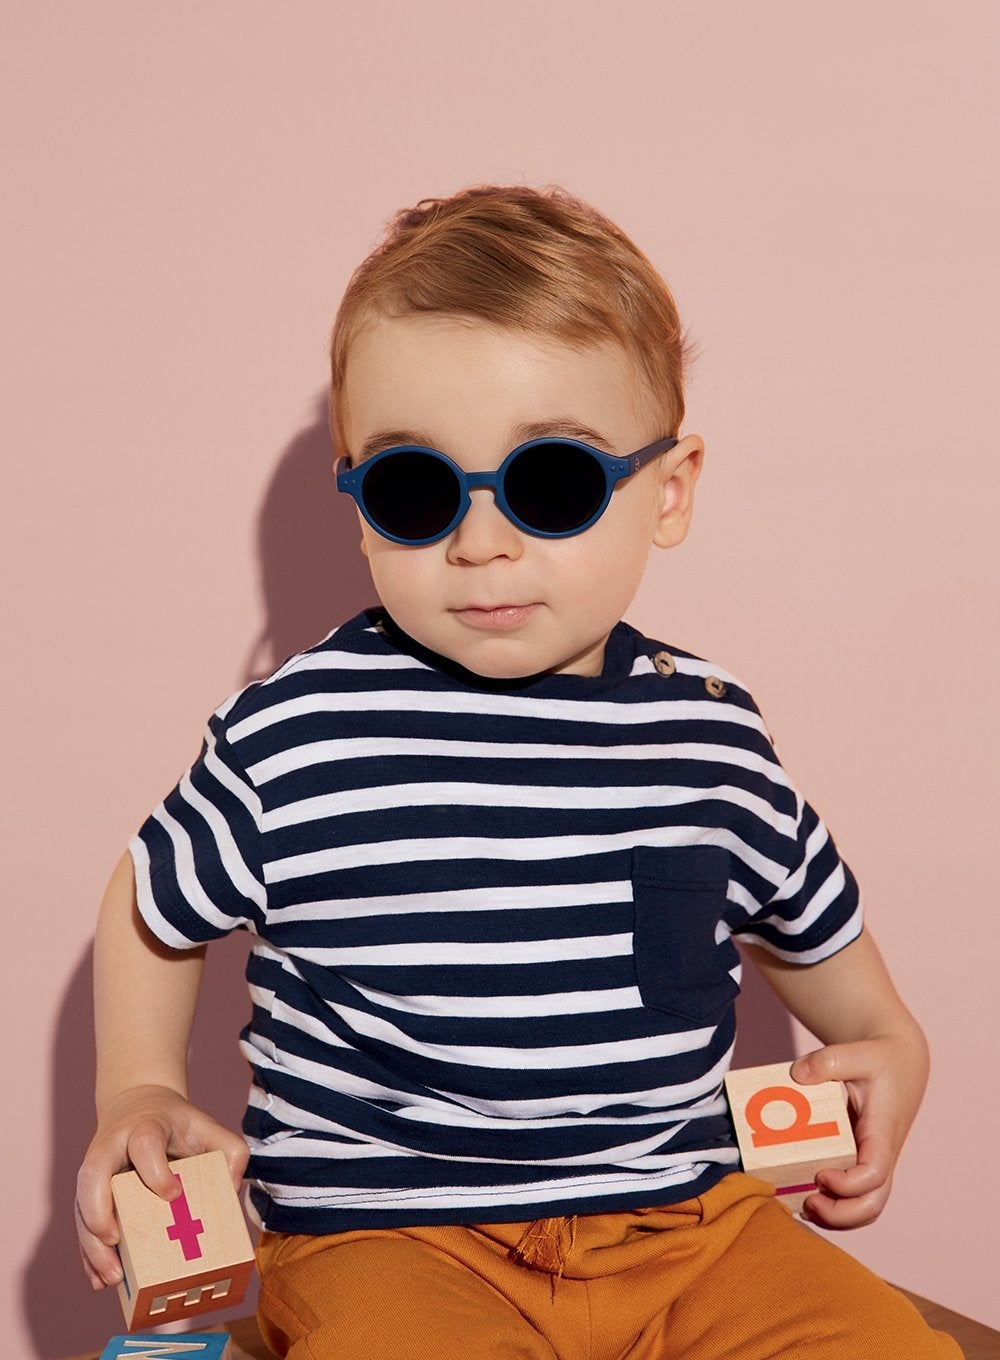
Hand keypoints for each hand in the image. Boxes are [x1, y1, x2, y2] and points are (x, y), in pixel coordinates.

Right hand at [75, 1085, 248, 1290]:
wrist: (139, 1106)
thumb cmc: (178, 1125)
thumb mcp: (208, 1127)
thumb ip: (231, 1151)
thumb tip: (232, 1190)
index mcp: (144, 1127)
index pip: (144, 1144)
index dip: (155, 1170)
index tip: (173, 1195)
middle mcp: (112, 1147)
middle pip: (93, 1175)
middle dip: (100, 1213)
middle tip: (116, 1244)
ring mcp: (96, 1170)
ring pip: (82, 1206)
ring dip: (91, 1245)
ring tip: (112, 1279)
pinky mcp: (89, 1192)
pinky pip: (83, 1224)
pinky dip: (89, 1255)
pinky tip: (99, 1280)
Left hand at [790, 1031, 928, 1229]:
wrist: (900, 1062)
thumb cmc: (880, 1059)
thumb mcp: (858, 1051)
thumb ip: (829, 1060)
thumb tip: (798, 1075)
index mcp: (882, 1132)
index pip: (875, 1174)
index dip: (848, 1185)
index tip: (821, 1174)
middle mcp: (882, 1154)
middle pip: (873, 1204)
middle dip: (841, 1214)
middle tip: (808, 1200)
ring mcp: (874, 1161)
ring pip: (866, 1207)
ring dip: (837, 1217)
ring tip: (802, 1203)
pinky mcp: (862, 1160)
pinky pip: (855, 1196)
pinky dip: (835, 1205)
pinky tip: (805, 1194)